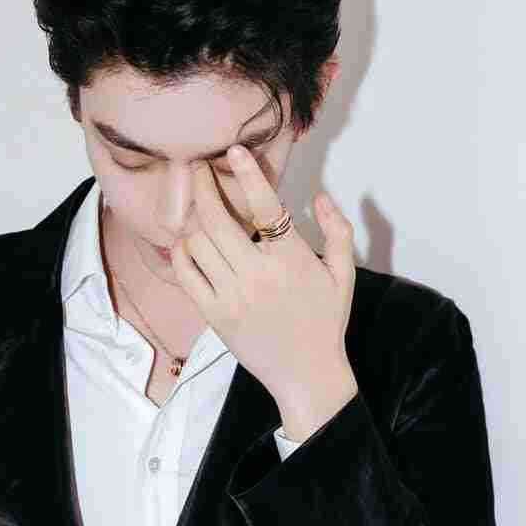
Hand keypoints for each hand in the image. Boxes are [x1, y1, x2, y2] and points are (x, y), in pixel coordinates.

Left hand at [169, 145, 358, 433]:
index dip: (247, 175)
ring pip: (198, 243)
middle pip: (217, 219)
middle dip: (203, 186)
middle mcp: (258, 276)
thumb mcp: (343, 275)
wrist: (306, 375)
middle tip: (199, 168)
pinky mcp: (214, 315)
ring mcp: (232, 296)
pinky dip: (182, 251)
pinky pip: (187, 274)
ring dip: (192, 218)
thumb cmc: (326, 322)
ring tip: (195, 204)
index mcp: (292, 261)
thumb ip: (337, 230)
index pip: (265, 208)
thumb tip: (320, 196)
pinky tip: (186, 239)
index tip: (233, 151)